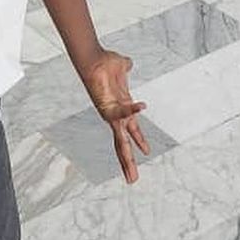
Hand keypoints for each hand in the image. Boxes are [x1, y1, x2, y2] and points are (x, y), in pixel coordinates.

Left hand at [81, 48, 150, 184]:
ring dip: (127, 156)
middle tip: (133, 181)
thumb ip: (125, 67)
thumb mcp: (121, 67)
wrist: (93, 58)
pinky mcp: (107, 108)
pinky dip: (132, 110)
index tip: (146, 152)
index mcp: (121, 108)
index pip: (131, 129)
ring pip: (120, 141)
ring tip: (136, 168)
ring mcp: (111, 114)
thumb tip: (127, 63)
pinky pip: (122, 113)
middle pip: (123, 144)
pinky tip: (141, 107)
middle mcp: (115, 115)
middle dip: (128, 163)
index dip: (138, 140)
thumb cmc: (105, 63)